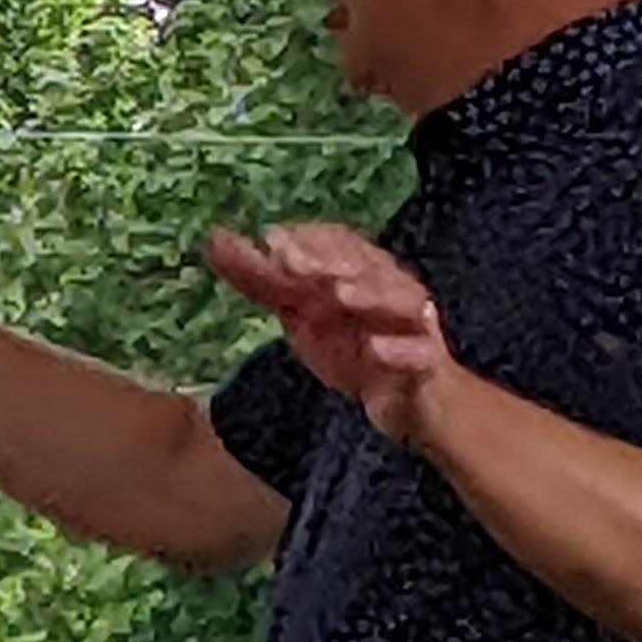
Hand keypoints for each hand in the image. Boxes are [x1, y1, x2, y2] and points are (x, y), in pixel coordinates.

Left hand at [208, 222, 459, 442]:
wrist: (409, 401)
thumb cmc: (353, 347)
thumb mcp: (301, 314)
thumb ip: (262, 280)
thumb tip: (215, 240)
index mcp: (360, 271)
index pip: (339, 242)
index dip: (307, 241)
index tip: (271, 242)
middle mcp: (390, 289)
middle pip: (368, 266)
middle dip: (331, 262)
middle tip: (292, 264)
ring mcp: (412, 327)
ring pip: (401, 301)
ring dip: (371, 295)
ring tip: (340, 294)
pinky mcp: (427, 367)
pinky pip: (420, 356)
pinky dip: (400, 351)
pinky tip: (377, 351)